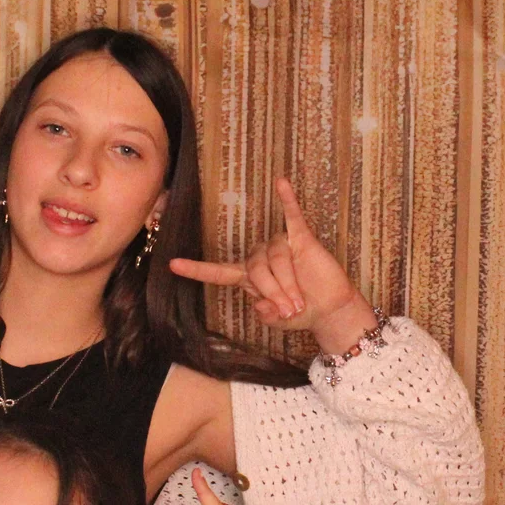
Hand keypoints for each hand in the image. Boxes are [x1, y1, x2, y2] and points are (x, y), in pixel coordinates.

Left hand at [167, 178, 363, 335]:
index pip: (218, 272)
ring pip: (275, 259)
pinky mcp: (301, 238)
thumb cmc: (302, 314)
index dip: (197, 269)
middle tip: (290, 309)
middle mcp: (260, 259)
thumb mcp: (279, 321)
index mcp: (249, 278)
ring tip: (299, 301)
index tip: (173, 264)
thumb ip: (266, 315)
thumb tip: (261, 302)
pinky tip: (281, 183)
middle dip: (273, 290)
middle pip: (254, 268)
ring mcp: (280, 246)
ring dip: (287, 282)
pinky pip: (292, 216)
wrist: (331, 309)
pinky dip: (287, 200)